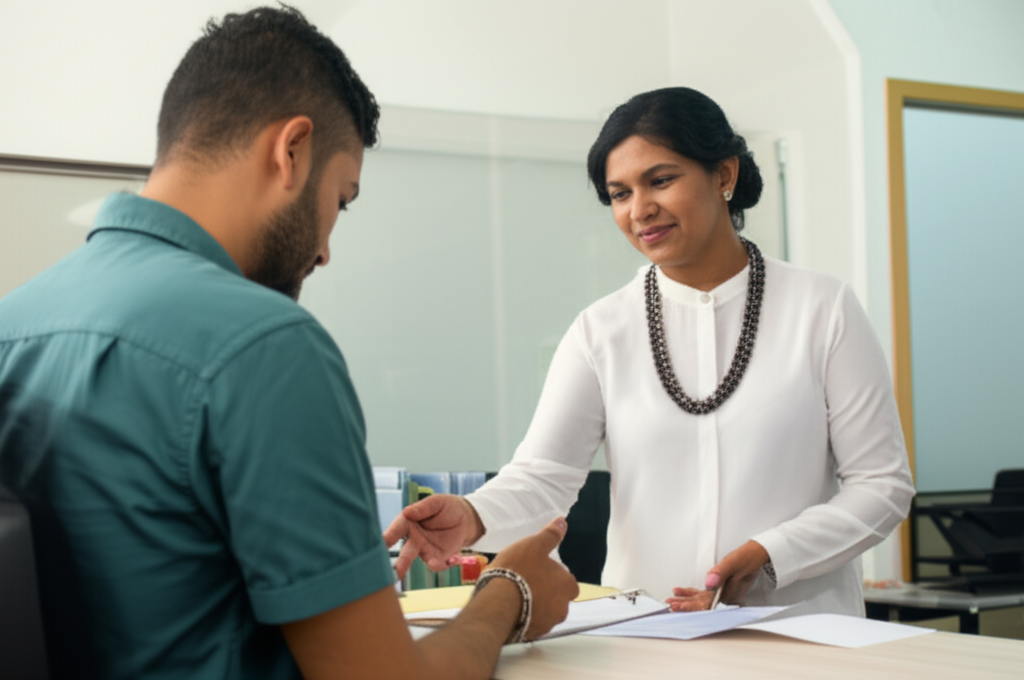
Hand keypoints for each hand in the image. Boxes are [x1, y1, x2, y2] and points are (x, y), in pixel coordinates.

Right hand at [383, 494, 483, 577]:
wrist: (465, 519)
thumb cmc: (447, 507)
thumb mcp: (436, 502)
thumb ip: (422, 508)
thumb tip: (407, 512)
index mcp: (408, 522)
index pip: (396, 530)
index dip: (387, 538)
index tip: (379, 545)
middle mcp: (413, 539)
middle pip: (403, 551)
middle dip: (398, 561)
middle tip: (393, 569)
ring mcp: (424, 550)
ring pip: (416, 561)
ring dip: (409, 567)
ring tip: (405, 571)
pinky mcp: (436, 558)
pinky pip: (435, 565)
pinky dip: (439, 565)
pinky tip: (450, 561)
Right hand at [487, 517, 578, 639]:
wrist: (497, 603)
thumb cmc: (517, 571)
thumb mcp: (534, 545)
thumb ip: (550, 535)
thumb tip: (562, 522)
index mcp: (568, 585)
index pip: (565, 579)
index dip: (550, 573)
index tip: (534, 569)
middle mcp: (563, 607)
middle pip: (555, 596)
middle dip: (543, 591)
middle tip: (523, 581)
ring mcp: (548, 623)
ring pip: (543, 611)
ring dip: (533, 604)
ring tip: (513, 594)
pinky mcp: (531, 634)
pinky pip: (529, 623)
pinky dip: (522, 617)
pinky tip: (509, 607)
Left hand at [665, 540, 769, 611]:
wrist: (757, 555)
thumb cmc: (746, 558)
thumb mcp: (732, 562)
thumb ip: (720, 573)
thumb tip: (708, 583)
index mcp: (727, 594)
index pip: (706, 605)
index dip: (690, 607)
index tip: (678, 606)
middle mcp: (725, 598)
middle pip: (702, 604)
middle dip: (686, 605)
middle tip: (670, 604)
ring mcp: (724, 594)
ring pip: (702, 600)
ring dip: (687, 600)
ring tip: (673, 600)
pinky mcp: (722, 589)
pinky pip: (706, 594)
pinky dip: (693, 593)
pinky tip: (683, 592)